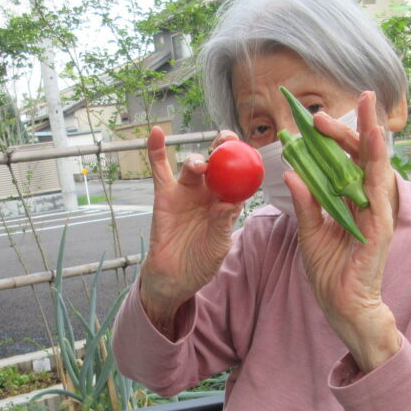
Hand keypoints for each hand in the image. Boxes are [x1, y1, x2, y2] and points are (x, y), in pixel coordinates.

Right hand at [139, 127, 243, 334]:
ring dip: (198, 159)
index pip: (240, 176)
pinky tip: (157, 133)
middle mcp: (208, 193)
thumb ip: (222, 225)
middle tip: (228, 142)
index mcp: (227, 202)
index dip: (247, 160)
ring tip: (202, 167)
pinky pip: (160, 170)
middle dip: (225, 147)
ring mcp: (186, 192)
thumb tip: (227, 204)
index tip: (253, 152)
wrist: (174, 277)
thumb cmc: (200, 262)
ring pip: (193, 165)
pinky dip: (157, 150)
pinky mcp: (164, 195)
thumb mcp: (217, 246)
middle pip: (218, 162)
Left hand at [285, 91, 401, 371]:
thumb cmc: (329, 270)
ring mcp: (377, 212)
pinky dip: (376, 164)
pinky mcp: (381, 225)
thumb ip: (306, 202)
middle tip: (354, 98)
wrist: (341, 304)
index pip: (346, 161)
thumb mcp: (310, 231)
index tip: (319, 117)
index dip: (337, 137)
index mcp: (351, 201)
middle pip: (363, 156)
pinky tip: (374, 142)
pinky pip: (378, 189)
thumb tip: (292, 172)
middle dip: (357, 126)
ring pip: (375, 166)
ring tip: (369, 108)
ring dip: (371, 135)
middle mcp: (367, 202)